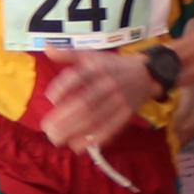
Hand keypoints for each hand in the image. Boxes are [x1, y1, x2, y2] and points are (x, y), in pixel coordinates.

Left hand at [30, 50, 148, 152]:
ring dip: (75, 131)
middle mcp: (108, 83)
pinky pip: (109, 128)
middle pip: (85, 102)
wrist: (146, 74)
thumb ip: (68, 53)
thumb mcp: (92, 55)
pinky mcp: (126, 114)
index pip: (79, 76)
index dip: (63, 87)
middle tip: (47, 129)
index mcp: (98, 66)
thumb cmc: (112, 65)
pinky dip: (93, 139)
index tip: (49, 98)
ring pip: (95, 118)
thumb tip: (46, 48)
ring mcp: (119, 100)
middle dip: (64, 118)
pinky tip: (77, 146)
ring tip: (57, 139)